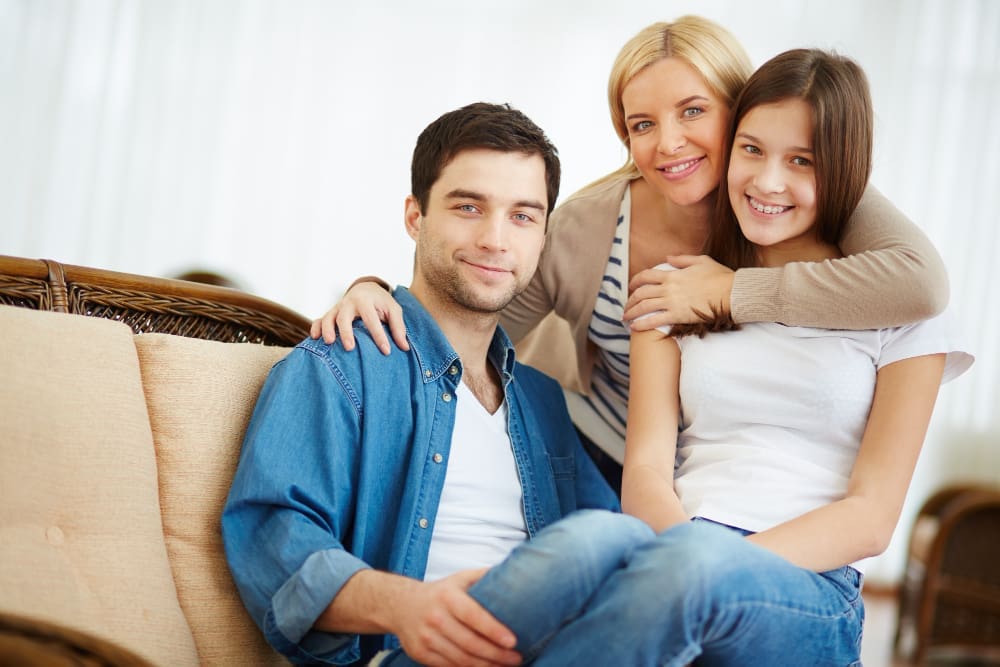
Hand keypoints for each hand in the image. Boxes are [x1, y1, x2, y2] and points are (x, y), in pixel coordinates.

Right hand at [308, 280, 408, 354]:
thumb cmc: (381, 302)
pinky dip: (315, 327)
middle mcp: (349, 303)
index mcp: (366, 301)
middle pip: (344, 317)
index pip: (372, 319)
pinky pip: (319, 319)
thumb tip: (404, 347)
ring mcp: (338, 308)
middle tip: (350, 348)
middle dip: (346, 332)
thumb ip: (398, 327)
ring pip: (328, 317)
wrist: (366, 289)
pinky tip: (315, 338)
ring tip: (330, 343)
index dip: (379, 336)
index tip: (386, 351)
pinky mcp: (331, 313)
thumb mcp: (394, 310)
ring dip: (327, 329)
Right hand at [390, 569, 521, 666]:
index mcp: (448, 597)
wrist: (400, 605)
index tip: (513, 641)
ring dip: (486, 666)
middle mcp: (436, 618)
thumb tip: (515, 573)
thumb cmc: (440, 593)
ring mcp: (426, 637)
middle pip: (470, 643)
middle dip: (497, 654)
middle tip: (517, 658)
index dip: (493, 630)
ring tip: (506, 666)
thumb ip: (484, 576)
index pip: (473, 616)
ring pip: (461, 659)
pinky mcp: (420, 653)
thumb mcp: (460, 579)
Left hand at [623, 255, 733, 329]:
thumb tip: (668, 258)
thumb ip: (682, 259)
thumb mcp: (701, 261)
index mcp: (673, 274)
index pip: (646, 276)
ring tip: (625, 318)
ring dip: (631, 312)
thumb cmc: (720, 276)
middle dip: (630, 300)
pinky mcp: (677, 316)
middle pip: (641, 293)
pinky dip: (641, 324)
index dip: (635, 281)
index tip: (631, 286)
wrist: (731, 292)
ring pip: (644, 307)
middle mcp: (669, 288)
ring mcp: (672, 302)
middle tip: (626, 306)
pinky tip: (634, 328)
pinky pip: (654, 320)